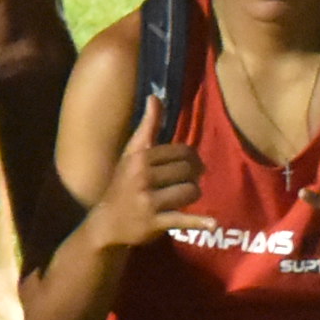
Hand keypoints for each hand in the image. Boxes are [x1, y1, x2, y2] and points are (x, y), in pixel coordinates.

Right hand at [80, 96, 202, 251]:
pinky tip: (213, 223)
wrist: (106, 223)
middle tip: (189, 180)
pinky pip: (183, 219)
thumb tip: (155, 96)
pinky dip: (199, 222)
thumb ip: (147, 126)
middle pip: (187, 170)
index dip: (192, 157)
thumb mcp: (131, 153)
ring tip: (185, 196)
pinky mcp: (155, 222)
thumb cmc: (122, 184)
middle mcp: (142, 177)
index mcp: (139, 157)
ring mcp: (148, 201)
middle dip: (193, 176)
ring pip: (189, 191)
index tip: (191, 165)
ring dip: (193, 194)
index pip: (181, 152)